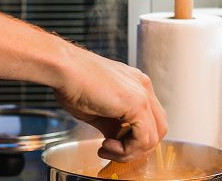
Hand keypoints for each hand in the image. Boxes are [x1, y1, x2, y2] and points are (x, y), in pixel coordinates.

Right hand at [52, 50, 166, 161]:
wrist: (64, 68)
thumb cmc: (73, 82)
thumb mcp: (98, 110)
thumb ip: (113, 125)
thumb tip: (117, 140)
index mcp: (136, 85)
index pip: (150, 120)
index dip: (134, 139)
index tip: (112, 145)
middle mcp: (143, 87)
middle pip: (157, 130)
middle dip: (136, 148)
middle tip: (112, 151)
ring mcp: (143, 95)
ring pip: (153, 138)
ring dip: (129, 152)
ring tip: (106, 148)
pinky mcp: (137, 104)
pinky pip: (144, 139)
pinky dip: (127, 149)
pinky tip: (107, 145)